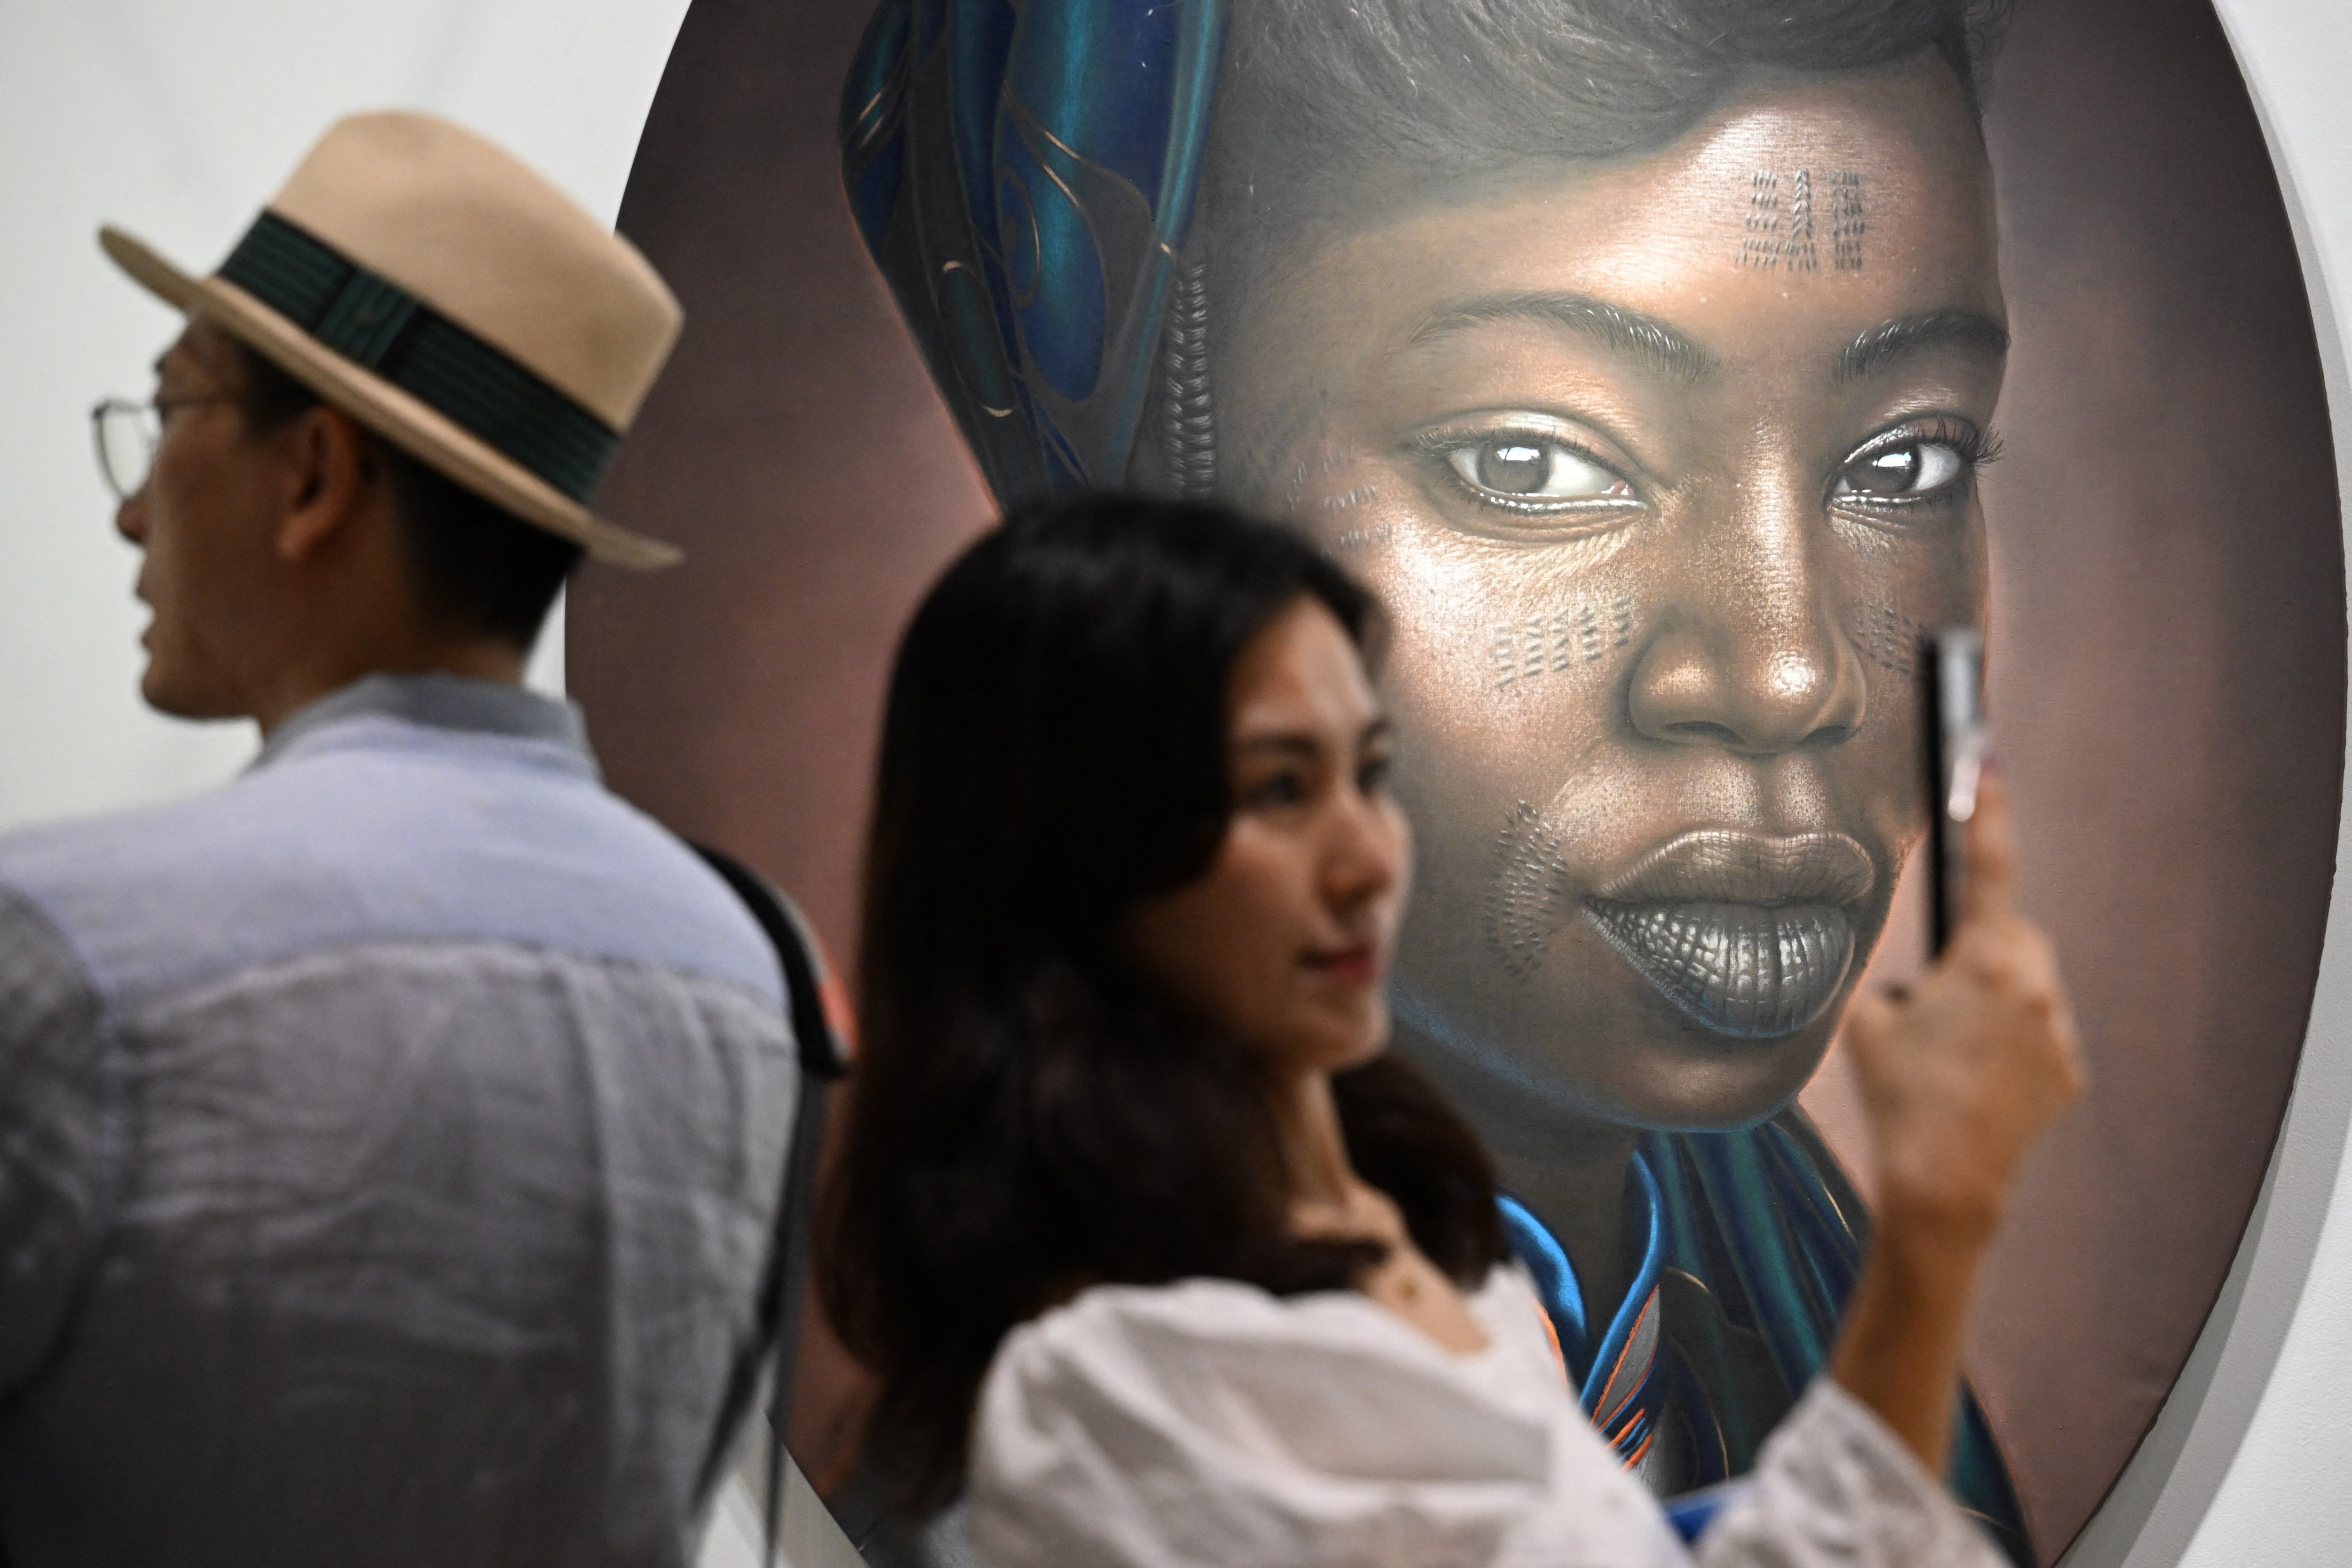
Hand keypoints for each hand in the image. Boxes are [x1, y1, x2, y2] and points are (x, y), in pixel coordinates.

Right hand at [1843, 771, 2085, 1243]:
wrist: (1942, 1183)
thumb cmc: (1897, 1095)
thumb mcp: (1868, 1021)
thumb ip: (1896, 978)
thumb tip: (1920, 977)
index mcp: (1985, 960)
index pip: (1986, 865)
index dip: (1986, 807)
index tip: (1988, 759)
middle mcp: (2035, 986)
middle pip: (2009, 935)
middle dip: (1976, 950)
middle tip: (1931, 1000)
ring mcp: (2058, 1031)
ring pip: (2025, 985)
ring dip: (1993, 1000)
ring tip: (1949, 1053)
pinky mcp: (2068, 1071)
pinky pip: (2038, 1033)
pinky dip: (2009, 1043)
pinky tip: (1974, 1080)